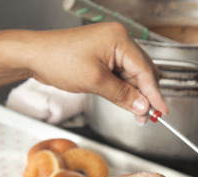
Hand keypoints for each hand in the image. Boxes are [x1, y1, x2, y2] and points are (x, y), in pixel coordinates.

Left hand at [27, 22, 168, 123]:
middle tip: (146, 117)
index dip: (155, 94)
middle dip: (145, 95)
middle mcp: (118, 39)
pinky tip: (124, 102)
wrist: (34, 55)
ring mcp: (111, 47)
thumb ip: (122, 95)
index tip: (163, 111)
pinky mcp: (103, 56)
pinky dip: (124, 89)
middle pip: (142, 72)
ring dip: (134, 94)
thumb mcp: (95, 82)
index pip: (145, 70)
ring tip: (135, 114)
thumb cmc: (58, 60)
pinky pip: (121, 74)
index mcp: (119, 39)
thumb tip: (143, 106)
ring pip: (132, 75)